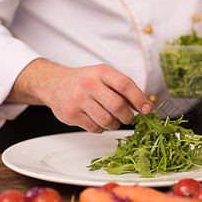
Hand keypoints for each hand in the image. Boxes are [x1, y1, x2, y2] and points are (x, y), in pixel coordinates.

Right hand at [6, 58, 152, 132]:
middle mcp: (89, 84)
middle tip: (129, 117)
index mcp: (101, 72)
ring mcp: (79, 100)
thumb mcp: (103, 76)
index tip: (147, 109)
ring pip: (107, 120)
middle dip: (128, 116)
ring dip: (115, 124)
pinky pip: (95, 128)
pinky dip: (101, 128)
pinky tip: (98, 121)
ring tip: (113, 119)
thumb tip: (145, 106)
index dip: (139, 98)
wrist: (53, 84)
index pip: (125, 85)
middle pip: (117, 106)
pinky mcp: (72, 115)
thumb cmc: (85, 81)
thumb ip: (123, 88)